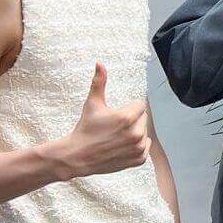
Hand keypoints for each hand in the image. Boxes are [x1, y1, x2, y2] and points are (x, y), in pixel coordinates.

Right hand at [55, 63, 150, 179]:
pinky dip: (137, 147)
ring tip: (117, 137)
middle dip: (132, 121)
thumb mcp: (92, 104)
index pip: (140, 105)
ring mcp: (138, 147)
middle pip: (143, 119)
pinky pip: (145, 148)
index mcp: (127, 117)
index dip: (129, 108)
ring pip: (144, 133)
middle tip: (114, 127)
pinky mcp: (138, 159)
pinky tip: (122, 146)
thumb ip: (99, 83)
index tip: (117, 115)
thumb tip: (100, 64)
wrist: (77, 156)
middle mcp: (135, 133)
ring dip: (135, 133)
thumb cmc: (85, 129)